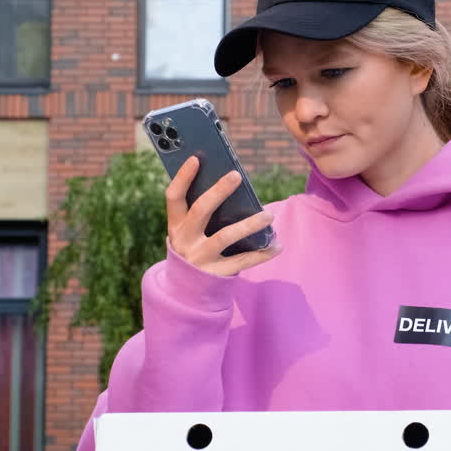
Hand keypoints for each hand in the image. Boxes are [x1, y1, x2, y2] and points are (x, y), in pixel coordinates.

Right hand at [166, 156, 280, 275]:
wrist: (185, 292)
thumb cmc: (195, 249)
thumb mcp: (190, 232)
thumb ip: (203, 213)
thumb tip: (232, 185)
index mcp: (176, 225)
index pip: (174, 197)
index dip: (183, 177)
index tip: (196, 158)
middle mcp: (184, 240)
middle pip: (200, 210)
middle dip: (218, 191)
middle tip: (236, 176)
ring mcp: (199, 258)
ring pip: (225, 236)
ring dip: (249, 224)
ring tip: (269, 215)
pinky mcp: (215, 274)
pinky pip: (242, 261)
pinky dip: (262, 253)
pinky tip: (277, 245)